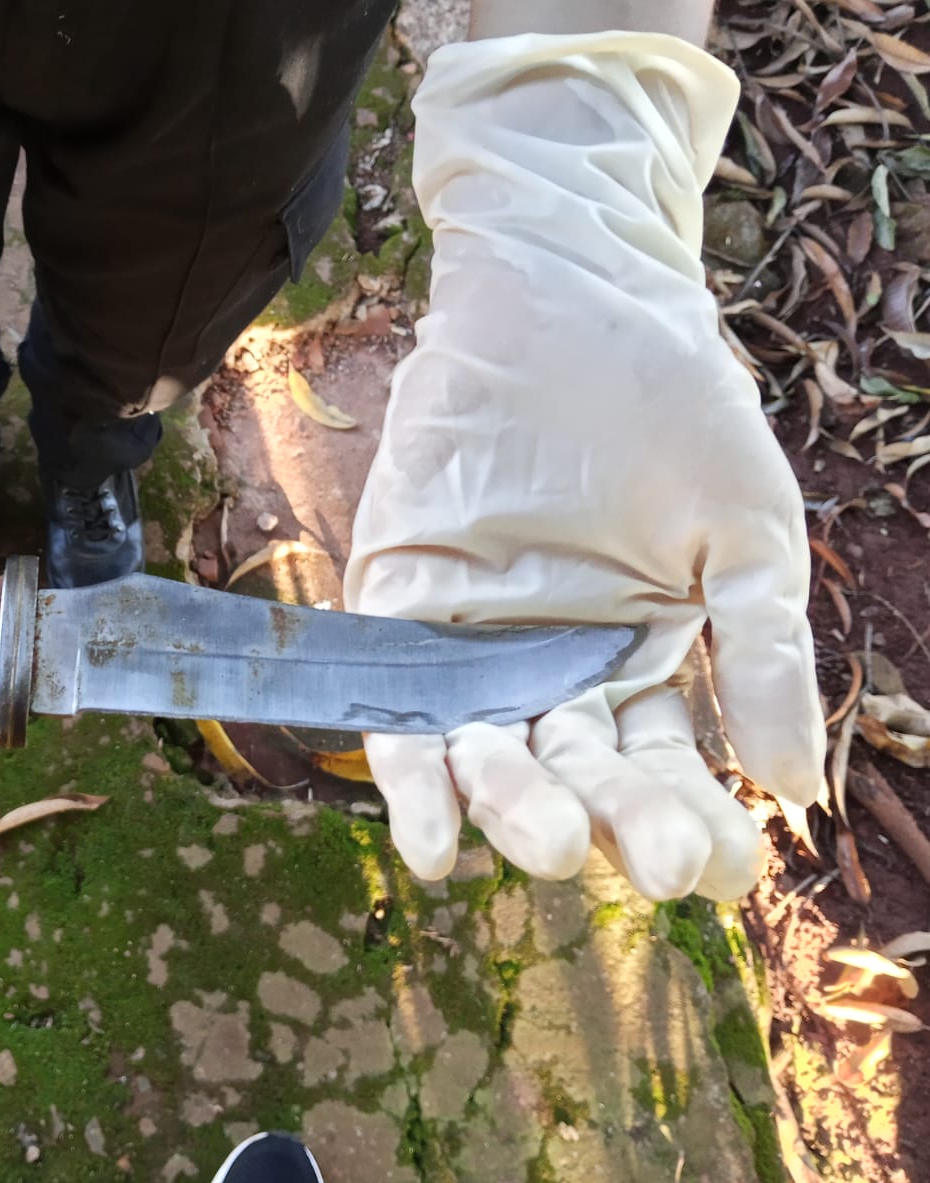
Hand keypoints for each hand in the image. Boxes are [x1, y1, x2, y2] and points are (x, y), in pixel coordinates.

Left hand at [344, 32, 824, 900]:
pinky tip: (425, 843)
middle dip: (611, 822)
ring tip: (546, 842)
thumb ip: (764, 655)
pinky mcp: (403, 604)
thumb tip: (797, 791)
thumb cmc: (676, 405)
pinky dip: (411, 776)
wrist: (575, 293)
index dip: (692, 824)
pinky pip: (403, 706)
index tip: (718, 872)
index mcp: (651, 662)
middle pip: (581, 776)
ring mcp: (476, 642)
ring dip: (513, 810)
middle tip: (641, 861)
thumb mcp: (744, 533)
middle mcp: (559, 669)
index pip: (668, 772)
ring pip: (492, 754)